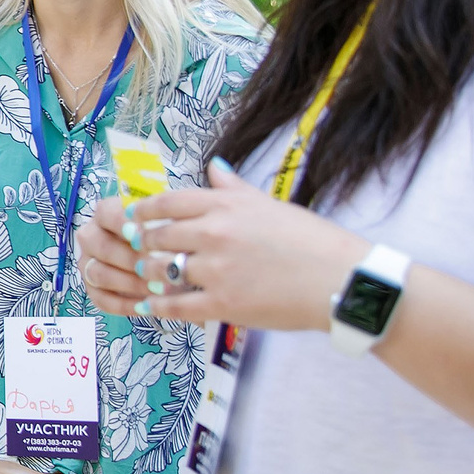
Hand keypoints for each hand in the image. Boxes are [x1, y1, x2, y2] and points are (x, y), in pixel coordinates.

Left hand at [77, 160, 367, 330]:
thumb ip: (234, 188)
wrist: (342, 280)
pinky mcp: (222, 304)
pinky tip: (151, 306)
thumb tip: (214, 166)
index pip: (167, 203)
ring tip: (144, 276)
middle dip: (142, 243)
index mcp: (225, 206)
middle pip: (158, 236)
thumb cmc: (311, 240)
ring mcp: (216, 270)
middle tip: (135, 248)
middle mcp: (214, 234)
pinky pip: (176, 306)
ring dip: (148, 273)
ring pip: (161, 270)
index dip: (143, 210)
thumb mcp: (269, 204)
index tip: (132, 216)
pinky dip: (159, 307)